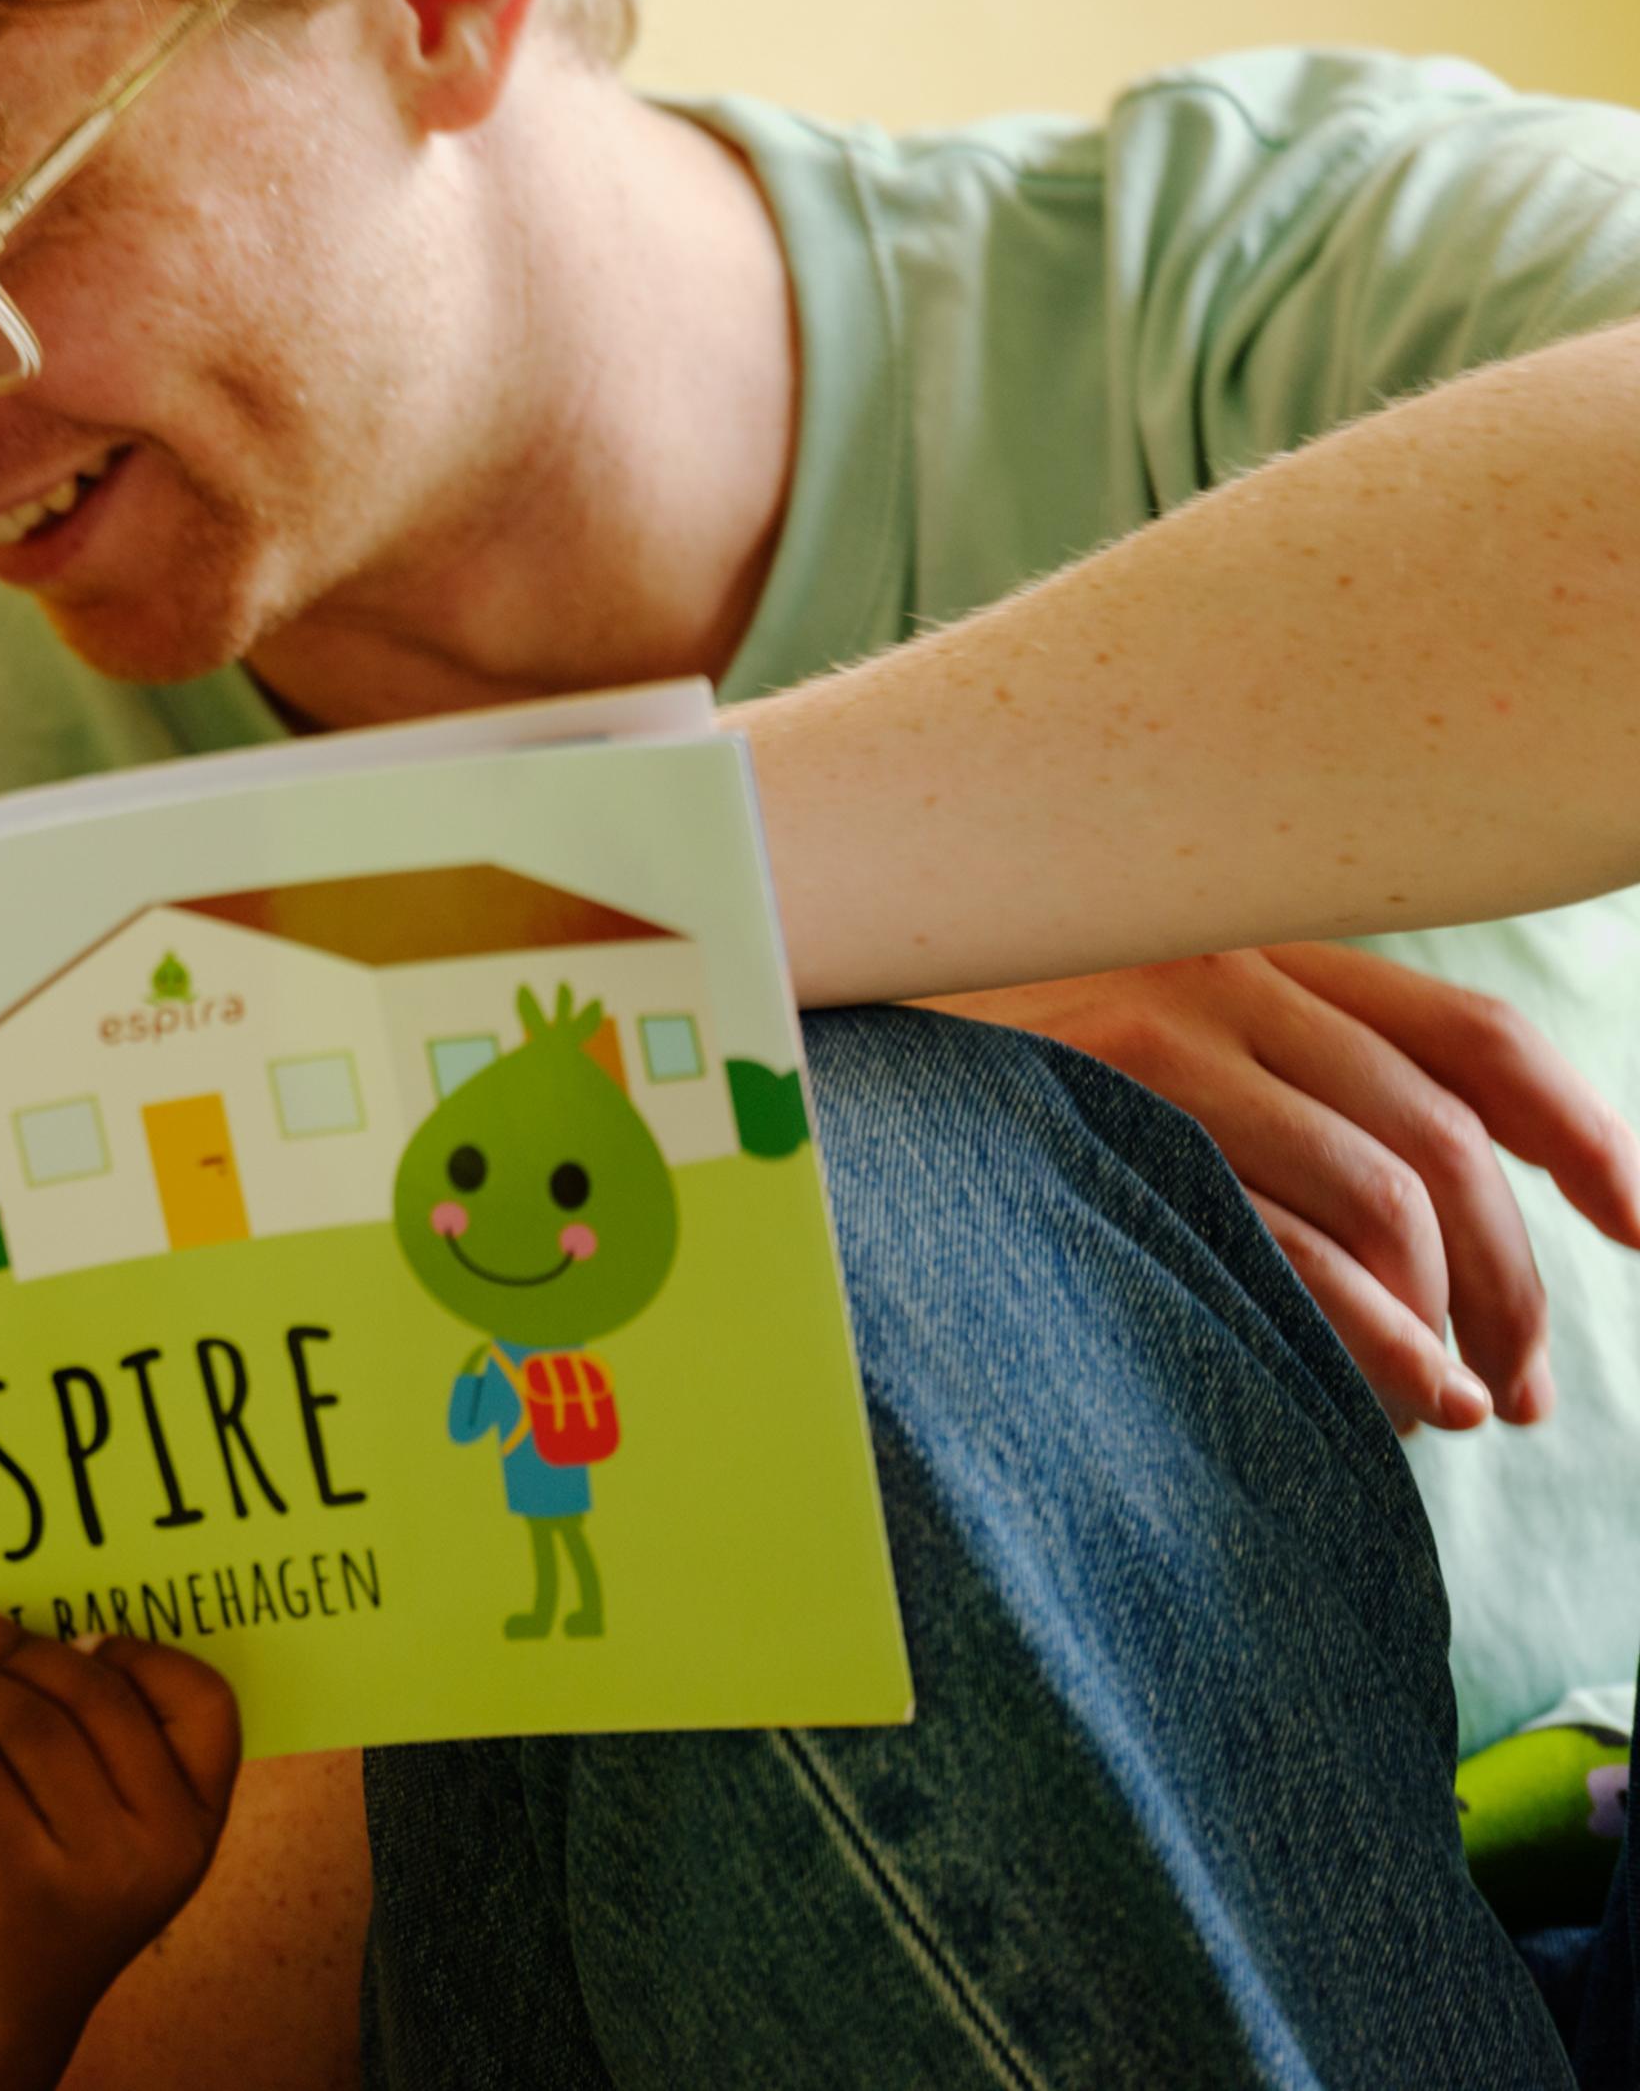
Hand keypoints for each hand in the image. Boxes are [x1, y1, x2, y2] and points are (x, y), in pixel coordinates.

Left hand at [0, 1593, 240, 2090]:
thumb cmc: (48, 1880)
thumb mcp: (103, 1821)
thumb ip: (91, 1738)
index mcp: (198, 1817)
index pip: (206, 1700)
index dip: (141, 1652)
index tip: (76, 1634)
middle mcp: (164, 1845)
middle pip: (96, 1695)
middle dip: (17, 1646)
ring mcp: (96, 1871)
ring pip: (27, 1724)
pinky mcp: (18, 1885)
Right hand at [920, 947, 1639, 1433]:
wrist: (798, 1020)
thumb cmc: (967, 1059)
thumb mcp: (1129, 1037)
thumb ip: (1264, 1088)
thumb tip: (1430, 1247)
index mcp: (1258, 948)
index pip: (1470, 1035)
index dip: (1581, 1133)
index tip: (1638, 1227)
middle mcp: (1228, 972)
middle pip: (1445, 1135)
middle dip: (1515, 1279)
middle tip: (1522, 1384)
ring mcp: (1162, 1034)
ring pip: (1390, 1188)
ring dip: (1455, 1319)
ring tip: (1461, 1405)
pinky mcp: (1103, 1106)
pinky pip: (1285, 1232)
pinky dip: (1371, 1324)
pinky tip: (1401, 1388)